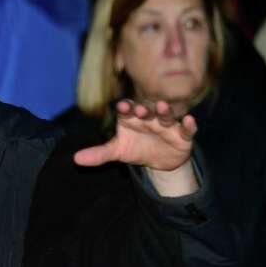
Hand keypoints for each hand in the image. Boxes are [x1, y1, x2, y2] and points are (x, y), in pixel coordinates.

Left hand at [74, 100, 199, 196]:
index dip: (125, 109)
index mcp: (132, 118)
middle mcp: (149, 118)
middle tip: (140, 108)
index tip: (121, 108)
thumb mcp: (117, 152)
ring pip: (166, 116)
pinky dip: (189, 125)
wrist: (159, 160)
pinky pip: (187, 129)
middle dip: (143, 109)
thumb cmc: (135, 148)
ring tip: (162, 106)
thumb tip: (76, 159)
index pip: (127, 111)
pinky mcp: (182, 135)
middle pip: (146, 111)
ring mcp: (167, 125)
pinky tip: (189, 120)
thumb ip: (99, 154)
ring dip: (165, 111)